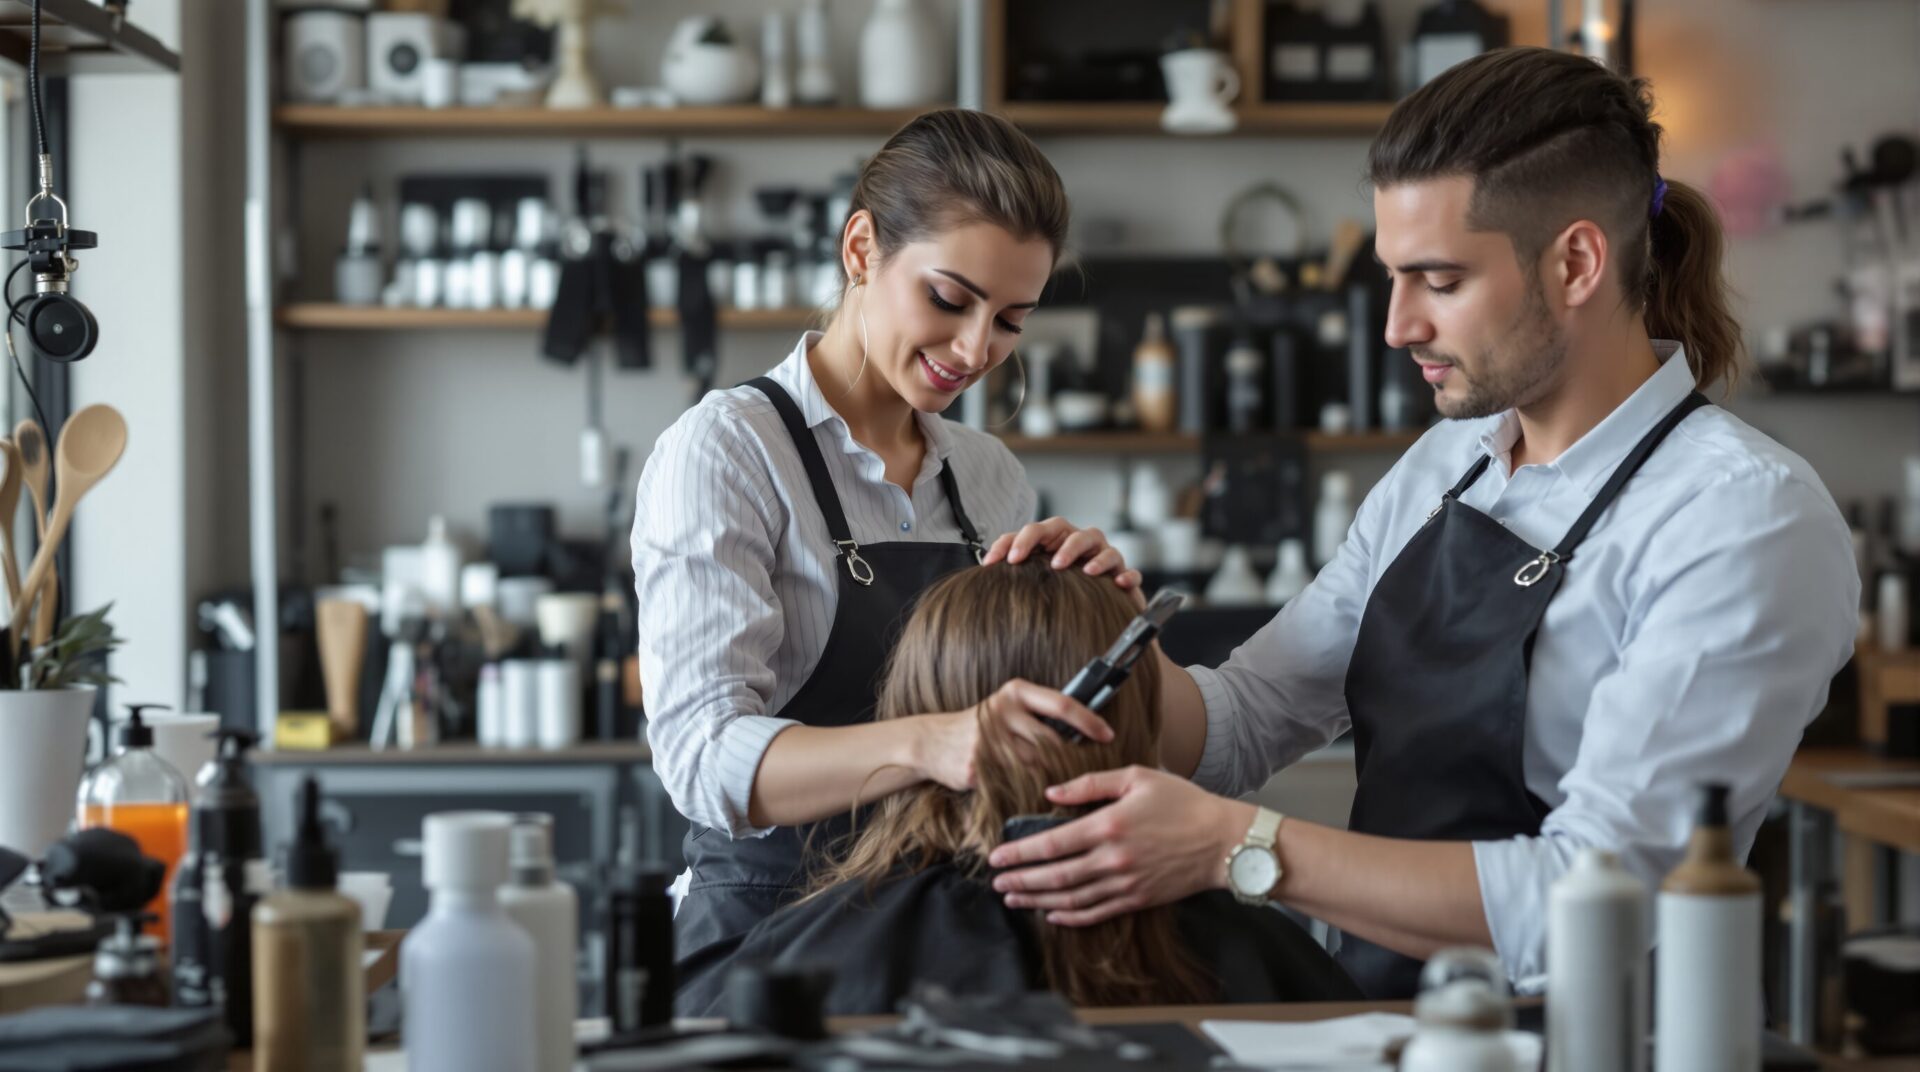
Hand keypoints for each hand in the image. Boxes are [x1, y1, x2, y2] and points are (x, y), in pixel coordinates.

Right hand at [910, 679, 1115, 791]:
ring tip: (1066, 787)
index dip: (1089, 721)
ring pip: (1037, 765)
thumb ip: (1039, 715)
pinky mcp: (978, 766)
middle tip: (1089, 772)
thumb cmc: (981, 726)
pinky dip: (1030, 789)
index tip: (1108, 736)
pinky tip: (1037, 794)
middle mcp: (1002, 712)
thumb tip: (1086, 729)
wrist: (931, 742)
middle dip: (1072, 759)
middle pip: (1052, 741)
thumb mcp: (1007, 707)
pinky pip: (1016, 782)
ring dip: (1053, 778)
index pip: (1062, 704)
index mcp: (1014, 692)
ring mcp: (988, 740)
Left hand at [983, 517, 1142, 600]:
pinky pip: (1128, 571)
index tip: (994, 563)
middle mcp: (1077, 543)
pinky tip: (1118, 583)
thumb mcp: (1040, 582)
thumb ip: (1017, 576)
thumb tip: (984, 575)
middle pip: (1062, 527)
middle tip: (1033, 560)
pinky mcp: (1123, 575)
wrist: (1104, 614)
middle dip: (1045, 539)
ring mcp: (1102, 556)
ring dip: (1081, 551)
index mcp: (1054, 541)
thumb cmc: (1067, 591)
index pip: (1031, 532)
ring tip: (1073, 568)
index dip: (1011, 542)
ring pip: (1095, 540)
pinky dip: (1125, 574)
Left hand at [986, 765, 1250, 925]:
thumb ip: (1090, 784)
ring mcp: (1125, 884)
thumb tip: (1051, 793)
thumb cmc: (1182, 802)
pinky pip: (1097, 913)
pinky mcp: (1137, 899)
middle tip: (995, 882)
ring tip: (1013, 899)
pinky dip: (1071, 917)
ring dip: (1037, 901)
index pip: (1052, 844)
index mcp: (1108, 826)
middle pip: (1055, 876)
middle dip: (1020, 880)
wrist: (1223, 840)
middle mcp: (1112, 860)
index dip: (1020, 853)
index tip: (996, 856)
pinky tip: (1052, 915)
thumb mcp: (1137, 778)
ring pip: (1071, 899)